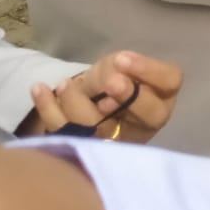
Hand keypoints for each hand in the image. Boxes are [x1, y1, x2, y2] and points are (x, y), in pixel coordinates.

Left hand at [23, 51, 181, 141]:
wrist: (87, 100)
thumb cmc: (111, 79)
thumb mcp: (120, 65)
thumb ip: (121, 69)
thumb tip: (113, 78)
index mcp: (161, 96)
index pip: (170, 81)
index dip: (149, 71)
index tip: (123, 59)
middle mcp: (145, 123)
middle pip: (149, 114)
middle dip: (128, 96)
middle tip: (109, 82)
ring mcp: (117, 142)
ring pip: (103, 127)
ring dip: (80, 102)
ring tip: (64, 84)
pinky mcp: (86, 150)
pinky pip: (65, 132)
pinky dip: (48, 109)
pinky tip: (39, 89)